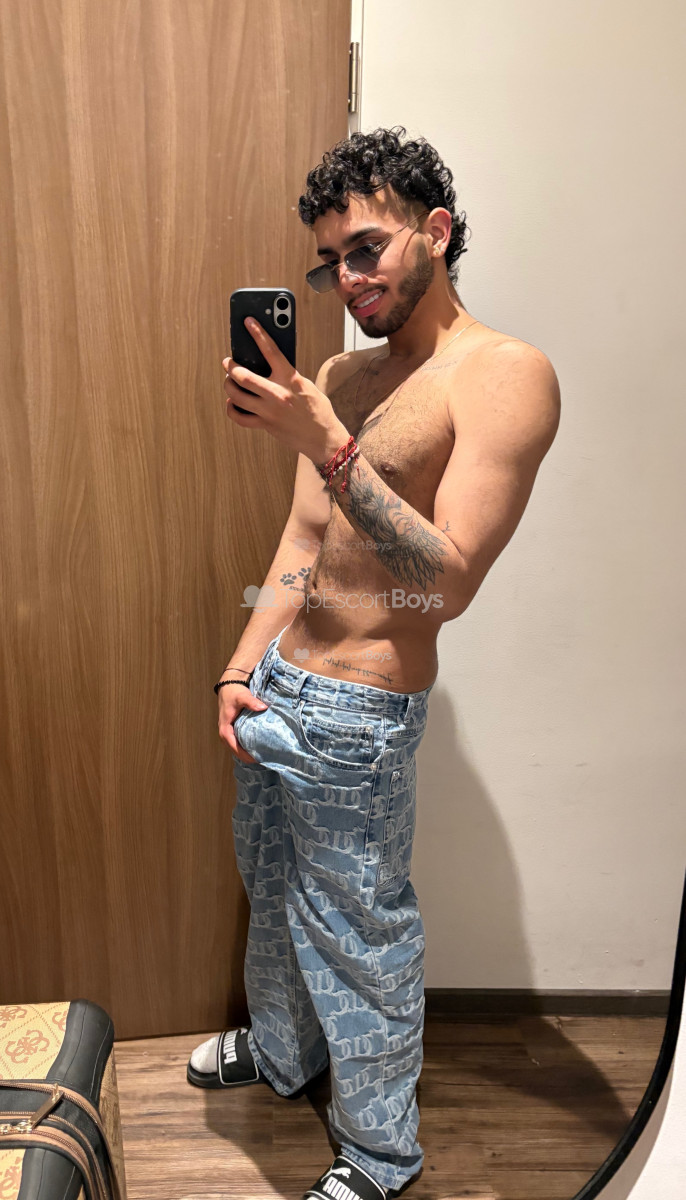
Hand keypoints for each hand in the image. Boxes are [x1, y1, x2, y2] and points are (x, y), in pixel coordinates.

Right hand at [218, 684, 267, 764]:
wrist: (229, 686)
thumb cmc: (234, 693)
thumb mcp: (242, 697)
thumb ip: (251, 702)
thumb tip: (263, 707)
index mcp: (225, 728)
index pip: (233, 746)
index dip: (243, 754)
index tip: (255, 759)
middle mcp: (225, 733)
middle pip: (235, 750)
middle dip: (246, 757)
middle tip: (262, 760)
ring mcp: (229, 732)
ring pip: (236, 747)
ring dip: (246, 753)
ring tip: (261, 756)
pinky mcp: (233, 730)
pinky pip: (238, 742)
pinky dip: (246, 747)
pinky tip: (257, 748)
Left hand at [222, 318, 349, 465]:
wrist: (324, 438)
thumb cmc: (318, 409)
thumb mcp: (306, 385)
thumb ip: (287, 375)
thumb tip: (266, 366)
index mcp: (290, 379)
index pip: (271, 350)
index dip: (257, 333)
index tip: (247, 322)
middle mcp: (277, 394)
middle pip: (243, 376)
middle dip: (230, 366)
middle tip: (227, 362)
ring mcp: (269, 411)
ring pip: (236, 395)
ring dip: (228, 385)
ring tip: (230, 381)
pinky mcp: (265, 425)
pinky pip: (239, 417)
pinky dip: (232, 408)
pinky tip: (232, 403)